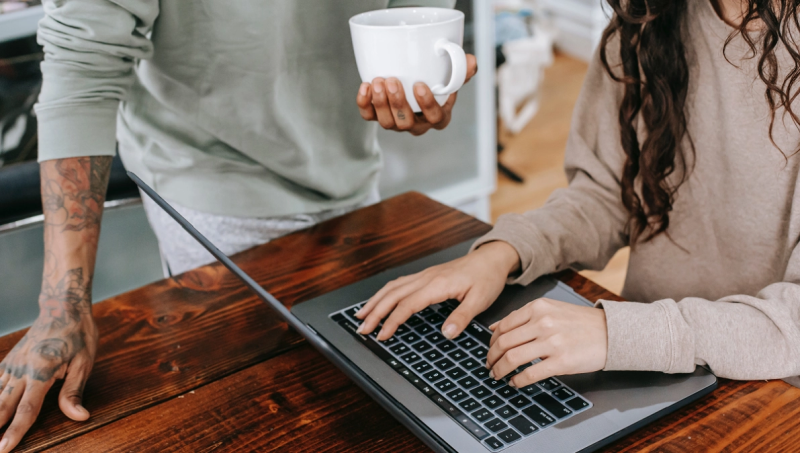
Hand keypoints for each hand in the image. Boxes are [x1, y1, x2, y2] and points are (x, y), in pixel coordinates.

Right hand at [0, 304, 97, 451]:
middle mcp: (21, 369)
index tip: (4, 448)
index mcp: (41, 371)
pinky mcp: (9, 360)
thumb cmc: (78, 335)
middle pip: (2, 406)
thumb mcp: (84, 362)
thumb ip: (74, 392)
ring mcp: (12, 364)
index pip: (26, 409)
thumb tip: (79, 416)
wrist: (63, 307)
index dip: (15, 431)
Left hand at [356, 54, 477, 135]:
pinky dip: (364, 104)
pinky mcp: (378, 117)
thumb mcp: (451, 76)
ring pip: (387, 123)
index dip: (427, 105)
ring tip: (378, 81)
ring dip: (381, 103)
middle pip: (407, 123)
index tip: (419, 86)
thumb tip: (470, 61)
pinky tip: (365, 87)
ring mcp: (396, 123)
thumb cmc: (436, 82)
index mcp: (438, 116)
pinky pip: (369, 117)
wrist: (413, 81)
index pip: (436, 118)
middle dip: (398, 103)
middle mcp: (417, 124)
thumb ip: (461, 70)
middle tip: (392, 81)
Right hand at [356, 241, 519, 340]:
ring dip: (375, 301)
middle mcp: (426, 278)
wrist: (491, 258)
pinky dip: (384, 293)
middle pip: (393, 295)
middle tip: (362, 328)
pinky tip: (379, 300)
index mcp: (437, 285)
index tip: (382, 335)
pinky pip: (399, 283)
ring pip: (392, 287)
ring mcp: (424, 275)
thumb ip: (462, 317)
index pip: (407, 304)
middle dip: (375, 312)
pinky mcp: (426, 276)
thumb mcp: (480, 300)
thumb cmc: (486, 278)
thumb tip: (446, 334)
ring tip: (361, 315)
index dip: (392, 321)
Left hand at [486, 298, 607, 387]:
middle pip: (504, 343)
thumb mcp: (550, 310)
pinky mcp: (562, 361)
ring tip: (497, 375)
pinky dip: (517, 380)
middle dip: (491, 358)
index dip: (491, 342)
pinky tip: (515, 383)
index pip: (503, 326)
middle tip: (489, 366)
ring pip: (512, 358)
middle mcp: (543, 322)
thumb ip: (522, 317)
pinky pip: (530, 373)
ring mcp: (552, 342)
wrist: (611, 332)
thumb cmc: (580, 323)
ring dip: (500, 370)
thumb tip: (493, 328)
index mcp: (538, 308)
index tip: (490, 350)